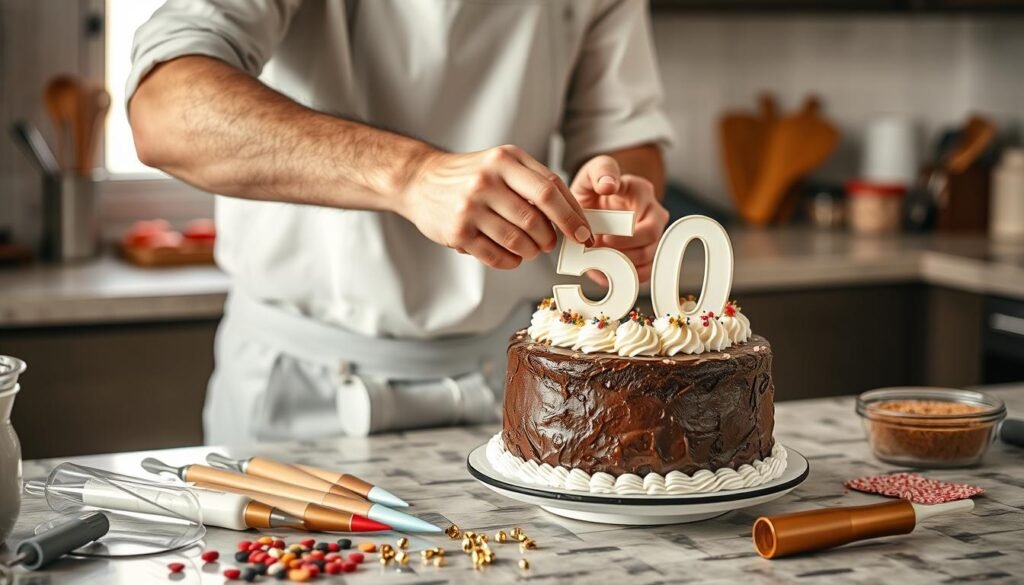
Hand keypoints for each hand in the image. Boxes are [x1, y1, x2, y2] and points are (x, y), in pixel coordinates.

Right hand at [399, 145, 592, 268]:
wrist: (420, 181)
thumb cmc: (470, 174)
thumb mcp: (502, 163)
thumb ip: (534, 181)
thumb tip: (571, 214)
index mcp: (504, 160)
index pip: (549, 190)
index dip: (571, 216)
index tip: (583, 233)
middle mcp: (486, 181)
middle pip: (535, 219)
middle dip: (550, 238)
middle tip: (550, 243)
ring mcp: (470, 208)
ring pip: (518, 241)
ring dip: (531, 251)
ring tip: (530, 249)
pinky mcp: (458, 232)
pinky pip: (496, 256)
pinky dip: (511, 261)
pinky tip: (511, 256)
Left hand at [571, 155, 668, 284]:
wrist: (589, 204)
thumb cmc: (593, 189)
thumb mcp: (591, 172)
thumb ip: (600, 171)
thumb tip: (609, 185)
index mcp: (643, 194)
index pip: (648, 220)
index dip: (628, 236)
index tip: (603, 238)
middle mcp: (653, 216)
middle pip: (650, 244)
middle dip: (623, 252)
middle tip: (599, 252)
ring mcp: (651, 237)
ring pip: (647, 261)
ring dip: (621, 265)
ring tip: (598, 259)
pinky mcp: (643, 255)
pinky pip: (641, 273)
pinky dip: (623, 275)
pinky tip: (604, 270)